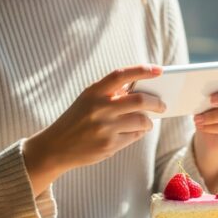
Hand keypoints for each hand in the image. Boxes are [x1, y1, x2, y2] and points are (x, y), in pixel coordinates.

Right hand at [24, 65, 165, 195]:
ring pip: (142, 120)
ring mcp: (104, 127)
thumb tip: (145, 92)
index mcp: (93, 92)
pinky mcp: (109, 144)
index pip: (121, 75)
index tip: (160, 70)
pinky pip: (135, 136)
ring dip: (149, 121)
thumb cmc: (78, 120)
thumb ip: (111, 94)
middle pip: (140, 100)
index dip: (142, 70)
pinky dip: (139, 133)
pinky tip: (136, 132)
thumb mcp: (88, 101)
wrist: (55, 147)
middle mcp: (99, 107)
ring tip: (148, 122)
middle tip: (163, 105)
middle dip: (156, 103)